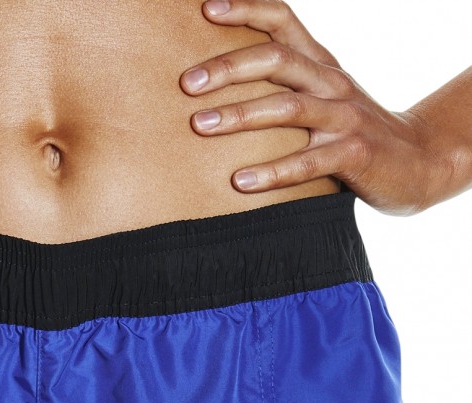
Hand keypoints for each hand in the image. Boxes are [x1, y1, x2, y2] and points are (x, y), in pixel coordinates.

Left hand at [179, 0, 440, 215]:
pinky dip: (272, 172)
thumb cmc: (351, 132)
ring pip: (288, 107)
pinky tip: (239, 182)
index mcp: (320, 65)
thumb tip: (221, 85)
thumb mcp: (322, 98)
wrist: (417, 162)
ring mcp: (344, 118)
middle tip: (187, 83)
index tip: (205, 8)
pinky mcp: (354, 155)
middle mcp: (331, 83)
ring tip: (199, 125)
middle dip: (228, 68)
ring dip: (240, 114)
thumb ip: (283, 88)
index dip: (246, 10)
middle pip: (277, 60)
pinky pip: (307, 162)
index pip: (283, 22)